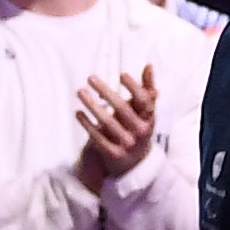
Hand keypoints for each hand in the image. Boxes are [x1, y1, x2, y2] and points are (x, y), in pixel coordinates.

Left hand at [76, 63, 157, 193]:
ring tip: (80, 91)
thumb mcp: (146, 113)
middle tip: (91, 77)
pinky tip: (78, 113)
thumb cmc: (138, 128)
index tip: (122, 74)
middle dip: (106, 91)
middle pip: (122, 109)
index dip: (135, 88)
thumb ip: (147, 90)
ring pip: (107, 122)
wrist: (136, 164)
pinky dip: (87, 124)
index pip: (145, 101)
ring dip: (92, 105)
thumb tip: (149, 66)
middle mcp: (141, 132)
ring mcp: (128, 144)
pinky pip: (98, 137)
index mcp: (150, 119)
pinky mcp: (114, 155)